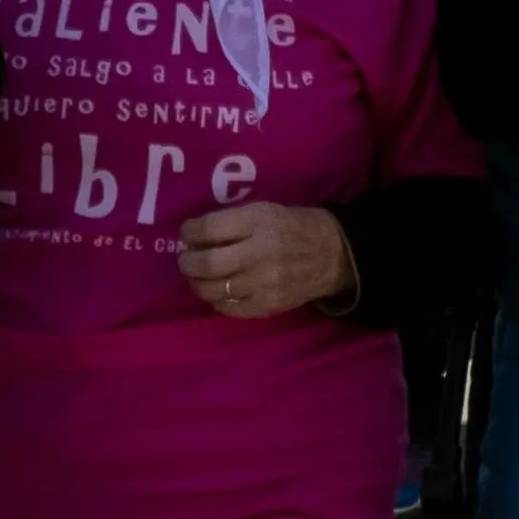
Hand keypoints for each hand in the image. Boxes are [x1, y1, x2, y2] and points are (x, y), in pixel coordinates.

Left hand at [174, 201, 357, 318]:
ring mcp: (264, 283)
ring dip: (198, 283)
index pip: (209, 228)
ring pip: (213, 290)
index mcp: (258, 222)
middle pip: (207, 264)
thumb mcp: (263, 210)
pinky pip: (229, 308)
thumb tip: (194, 237)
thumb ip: (230, 221)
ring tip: (199, 276)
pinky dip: (216, 300)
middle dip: (188, 262)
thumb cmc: (290, 226)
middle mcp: (260, 253)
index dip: (189, 232)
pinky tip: (219, 291)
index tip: (187, 233)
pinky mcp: (268, 305)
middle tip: (186, 259)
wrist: (331, 254)